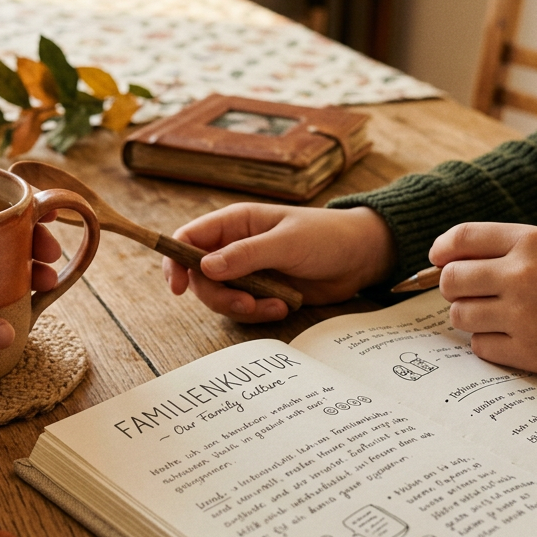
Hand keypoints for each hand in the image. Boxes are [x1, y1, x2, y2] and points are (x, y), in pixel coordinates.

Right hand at [164, 204, 397, 322]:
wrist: (362, 257)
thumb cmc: (326, 237)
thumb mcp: (287, 242)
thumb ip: (246, 255)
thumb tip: (205, 267)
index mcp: (235, 223)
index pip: (187, 239)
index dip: (175, 262)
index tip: (178, 288)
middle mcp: (234, 247)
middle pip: (199, 277)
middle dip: (219, 295)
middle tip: (246, 303)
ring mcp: (247, 272)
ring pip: (220, 297)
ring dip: (242, 308)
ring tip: (275, 305)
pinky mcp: (262, 292)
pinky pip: (244, 310)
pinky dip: (259, 313)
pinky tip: (284, 306)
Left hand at [431, 222, 536, 375]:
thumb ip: (504, 250)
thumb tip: (445, 260)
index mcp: (531, 242)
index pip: (464, 237)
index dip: (443, 248)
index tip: (438, 257)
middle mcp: (522, 276)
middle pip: (452, 279)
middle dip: (454, 287)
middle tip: (470, 292)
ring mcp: (524, 315)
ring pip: (460, 315)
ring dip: (471, 316)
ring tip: (497, 314)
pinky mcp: (528, 351)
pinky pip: (480, 346)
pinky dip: (490, 343)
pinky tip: (514, 335)